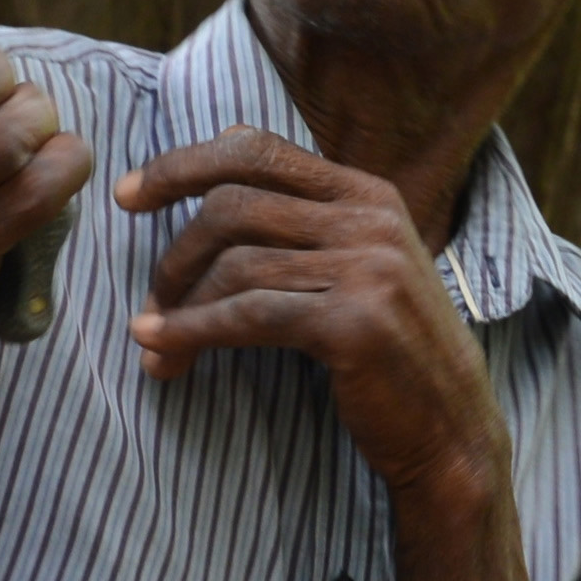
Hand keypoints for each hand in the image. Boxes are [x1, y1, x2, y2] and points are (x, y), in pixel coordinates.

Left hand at [116, 129, 502, 510]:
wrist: (450, 430)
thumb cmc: (387, 352)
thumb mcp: (355, 266)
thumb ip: (300, 216)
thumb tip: (213, 155)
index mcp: (366, 194)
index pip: (256, 150)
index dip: (182, 166)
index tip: (130, 196)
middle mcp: (371, 220)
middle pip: (233, 206)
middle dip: (174, 254)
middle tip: (149, 298)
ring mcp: (369, 269)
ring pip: (234, 263)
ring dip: (179, 305)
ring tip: (152, 339)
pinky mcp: (354, 323)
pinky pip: (248, 315)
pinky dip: (193, 332)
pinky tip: (163, 350)